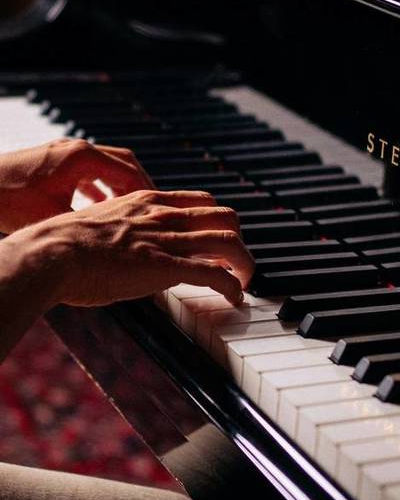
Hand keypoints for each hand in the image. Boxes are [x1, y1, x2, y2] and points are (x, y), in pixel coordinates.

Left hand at [0, 139, 153, 233]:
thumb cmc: (7, 201)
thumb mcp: (56, 218)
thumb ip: (92, 224)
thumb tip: (119, 240)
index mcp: (82, 158)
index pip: (130, 172)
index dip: (149, 193)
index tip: (161, 212)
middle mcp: (75, 149)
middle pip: (124, 162)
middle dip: (140, 186)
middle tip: (153, 210)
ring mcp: (62, 152)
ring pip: (106, 165)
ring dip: (120, 185)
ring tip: (131, 210)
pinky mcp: (51, 160)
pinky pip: (87, 169)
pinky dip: (99, 185)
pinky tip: (99, 206)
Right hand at [6, 189, 253, 306]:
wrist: (53, 253)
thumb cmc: (65, 244)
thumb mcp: (104, 223)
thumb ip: (127, 231)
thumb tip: (131, 249)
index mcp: (149, 202)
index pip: (202, 201)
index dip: (218, 220)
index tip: (220, 237)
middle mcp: (165, 216)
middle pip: (226, 217)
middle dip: (239, 239)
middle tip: (236, 261)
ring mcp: (168, 240)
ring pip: (230, 242)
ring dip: (245, 264)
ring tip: (245, 280)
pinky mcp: (167, 267)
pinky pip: (215, 274)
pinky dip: (232, 286)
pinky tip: (234, 298)